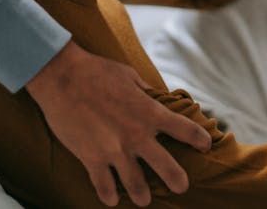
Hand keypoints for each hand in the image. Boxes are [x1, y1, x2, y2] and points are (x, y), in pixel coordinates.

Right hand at [25, 40, 211, 206]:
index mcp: (150, 112)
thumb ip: (146, 93)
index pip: (186, 130)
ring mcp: (115, 150)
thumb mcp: (130, 76)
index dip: (199, 140)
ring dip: (142, 195)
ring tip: (143, 200)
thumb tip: (157, 98)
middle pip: (169, 169)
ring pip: (137, 186)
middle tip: (180, 186)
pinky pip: (104, 187)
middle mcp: (137, 135)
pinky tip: (111, 198)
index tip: (205, 146)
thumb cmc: (96, 71)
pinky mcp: (92, 158)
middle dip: (178, 181)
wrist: (62, 77)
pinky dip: (109, 195)